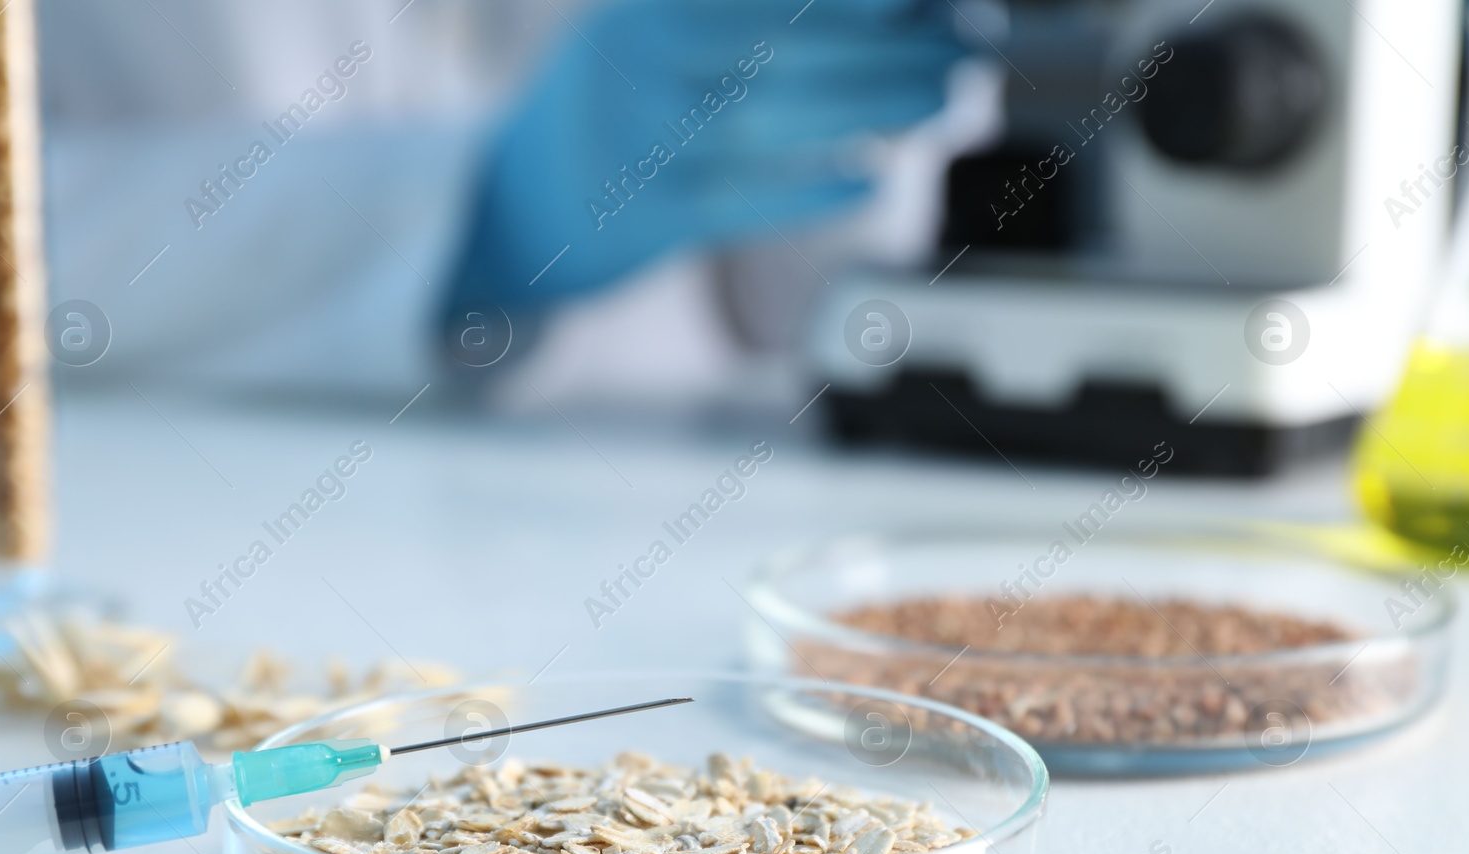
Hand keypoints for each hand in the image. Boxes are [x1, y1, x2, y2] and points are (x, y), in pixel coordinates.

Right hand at [444, 0, 964, 314]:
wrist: (498, 210)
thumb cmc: (610, 115)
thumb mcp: (648, 34)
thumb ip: (733, 18)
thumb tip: (874, 14)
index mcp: (646, 6)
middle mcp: (636, 59)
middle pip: (786, 36)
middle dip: (893, 36)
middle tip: (970, 41)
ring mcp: (634, 140)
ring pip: (773, 115)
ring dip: (873, 102)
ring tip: (945, 96)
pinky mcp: (638, 218)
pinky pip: (738, 203)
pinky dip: (808, 192)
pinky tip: (871, 180)